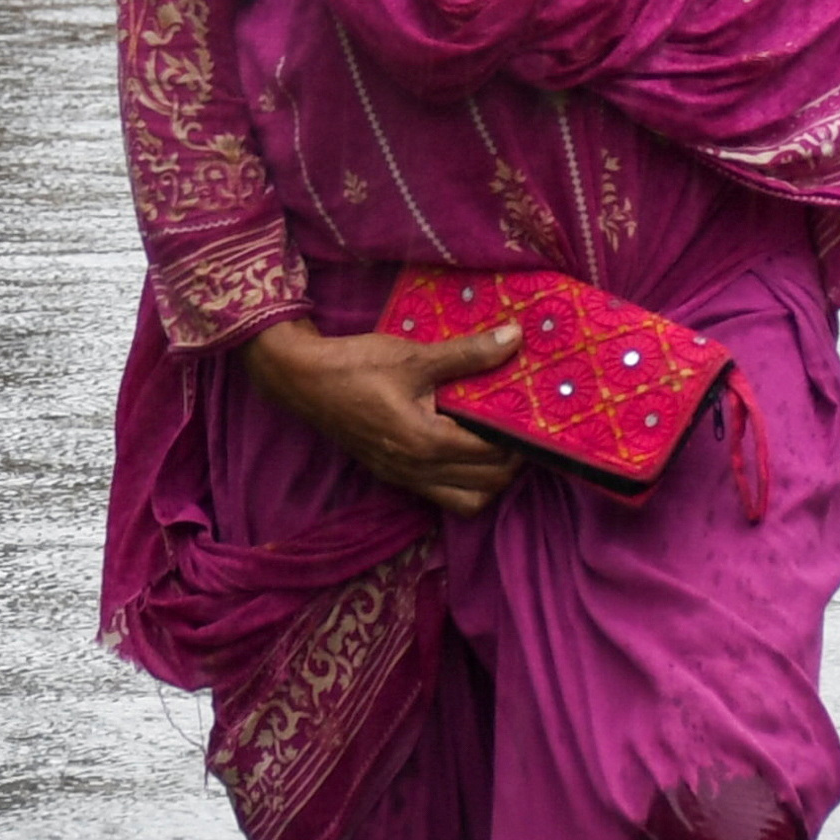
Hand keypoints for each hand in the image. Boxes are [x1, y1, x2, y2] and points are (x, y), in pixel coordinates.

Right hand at [247, 315, 526, 516]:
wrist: (302, 381)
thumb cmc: (356, 366)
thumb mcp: (414, 356)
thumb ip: (468, 354)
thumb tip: (515, 338)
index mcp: (426, 443)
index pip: (493, 455)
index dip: (521, 439)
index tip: (536, 416)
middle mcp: (417, 471)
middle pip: (487, 487)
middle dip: (512, 463)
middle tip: (523, 430)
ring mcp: (403, 478)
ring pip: (466, 501)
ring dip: (489, 480)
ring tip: (498, 445)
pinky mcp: (392, 475)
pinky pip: (441, 495)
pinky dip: (463, 482)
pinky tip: (465, 451)